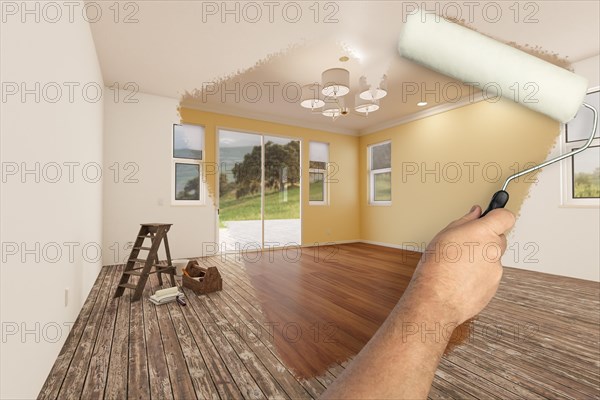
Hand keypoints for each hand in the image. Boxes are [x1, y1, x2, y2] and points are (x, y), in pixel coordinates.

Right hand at [406, 205, 514, 324]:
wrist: (436, 301)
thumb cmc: (436, 268)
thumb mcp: (444, 235)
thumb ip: (465, 221)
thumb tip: (476, 214)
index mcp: (483, 233)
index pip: (505, 217)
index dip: (499, 215)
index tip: (493, 216)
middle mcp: (494, 251)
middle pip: (499, 239)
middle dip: (485, 239)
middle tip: (465, 244)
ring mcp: (496, 271)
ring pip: (492, 259)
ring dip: (479, 260)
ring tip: (457, 266)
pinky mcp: (493, 287)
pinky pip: (488, 276)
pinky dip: (477, 276)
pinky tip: (460, 279)